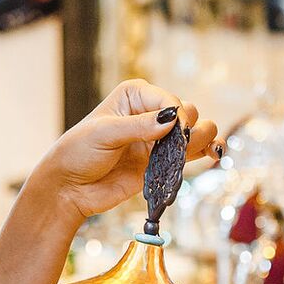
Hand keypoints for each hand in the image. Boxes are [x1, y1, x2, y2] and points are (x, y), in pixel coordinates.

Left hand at [28, 79, 220, 222]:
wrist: (69, 188)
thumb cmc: (78, 153)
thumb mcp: (104, 134)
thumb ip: (138, 126)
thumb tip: (172, 119)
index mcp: (135, 95)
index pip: (169, 99)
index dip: (177, 115)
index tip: (175, 132)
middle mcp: (150, 113)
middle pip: (189, 113)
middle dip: (189, 128)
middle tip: (176, 146)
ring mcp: (159, 139)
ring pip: (197, 131)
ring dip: (201, 139)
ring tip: (187, 152)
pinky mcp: (163, 162)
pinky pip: (195, 153)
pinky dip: (207, 152)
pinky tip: (214, 155)